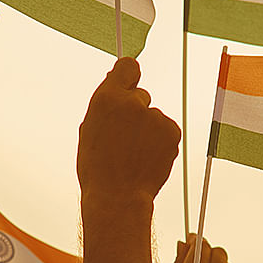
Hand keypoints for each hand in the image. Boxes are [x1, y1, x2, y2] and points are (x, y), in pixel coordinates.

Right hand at [76, 58, 179, 206]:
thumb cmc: (97, 167)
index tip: (129, 84)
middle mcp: (133, 102)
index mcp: (107, 98)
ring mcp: (155, 116)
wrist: (117, 197)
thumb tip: (116, 82)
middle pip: (141, 95)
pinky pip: (166, 130)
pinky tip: (147, 158)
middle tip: (125, 138)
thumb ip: (105, 103)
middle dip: (136, 111)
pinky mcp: (172, 131)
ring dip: (148, 130)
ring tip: (134, 154)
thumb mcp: (89, 128)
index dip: (128, 76)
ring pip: (154, 116)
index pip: (128, 66)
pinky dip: (160, 142)